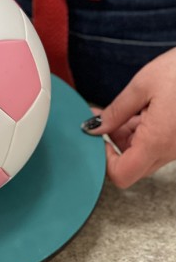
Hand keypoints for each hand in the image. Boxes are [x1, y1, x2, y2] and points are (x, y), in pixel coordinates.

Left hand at [81, 48, 175, 187]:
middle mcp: (171, 150)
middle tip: (105, 117)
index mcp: (157, 141)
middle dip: (114, 143)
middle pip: (131, 165)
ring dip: (129, 135)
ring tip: (127, 106)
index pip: (121, 175)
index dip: (103, 160)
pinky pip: (158, 144)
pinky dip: (144, 130)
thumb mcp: (142, 86)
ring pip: (144, 154)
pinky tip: (143, 107)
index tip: (96, 137)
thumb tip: (94, 127)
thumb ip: (115, 111)